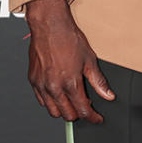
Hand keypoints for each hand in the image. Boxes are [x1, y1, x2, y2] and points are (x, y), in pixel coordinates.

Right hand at [24, 0, 114, 122]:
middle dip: (78, 115)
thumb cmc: (68, 38)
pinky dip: (51, 102)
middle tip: (85, 107)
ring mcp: (41, 84)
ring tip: (71, 102)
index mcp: (70, 83)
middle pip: (67, 115)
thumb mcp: (89, 60)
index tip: (96, 117)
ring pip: (53, 111)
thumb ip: (98, 81)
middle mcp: (54, 86)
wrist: (49, 25)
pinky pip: (41, 101)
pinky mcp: (33, 80)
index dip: (92, 117)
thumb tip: (108, 95)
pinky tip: (58, 94)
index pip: (82, 111)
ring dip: (64, 110)